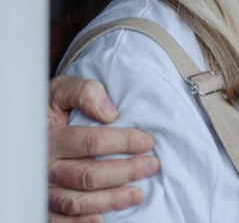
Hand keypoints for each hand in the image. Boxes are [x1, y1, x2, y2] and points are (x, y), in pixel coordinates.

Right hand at [48, 76, 159, 221]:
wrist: (25, 126)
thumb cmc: (52, 109)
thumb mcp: (62, 90)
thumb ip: (85, 93)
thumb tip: (110, 113)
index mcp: (52, 137)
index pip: (92, 142)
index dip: (124, 142)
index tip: (147, 142)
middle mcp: (45, 166)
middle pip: (89, 175)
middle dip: (125, 171)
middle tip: (151, 165)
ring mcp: (44, 188)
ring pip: (77, 201)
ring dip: (111, 200)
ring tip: (137, 194)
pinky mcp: (44, 204)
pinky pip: (59, 220)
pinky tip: (102, 219)